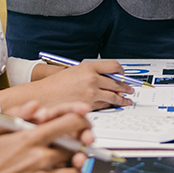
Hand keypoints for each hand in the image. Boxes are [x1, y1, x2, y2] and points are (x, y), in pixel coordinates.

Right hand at [0, 103, 91, 172]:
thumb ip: (19, 115)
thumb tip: (37, 106)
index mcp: (30, 138)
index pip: (70, 123)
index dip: (82, 121)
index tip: (84, 124)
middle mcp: (40, 157)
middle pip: (77, 148)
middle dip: (79, 147)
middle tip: (78, 147)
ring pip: (78, 172)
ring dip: (80, 169)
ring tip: (75, 167)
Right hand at [3, 60, 132, 110]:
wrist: (43, 97)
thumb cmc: (55, 85)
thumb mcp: (73, 72)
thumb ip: (90, 73)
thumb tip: (106, 77)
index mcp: (88, 67)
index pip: (113, 66)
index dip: (121, 71)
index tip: (123, 74)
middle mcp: (91, 79)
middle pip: (116, 82)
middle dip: (125, 87)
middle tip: (130, 89)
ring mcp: (91, 93)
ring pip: (113, 96)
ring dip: (122, 99)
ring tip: (126, 100)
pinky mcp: (89, 106)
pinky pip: (105, 106)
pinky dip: (110, 106)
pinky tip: (114, 106)